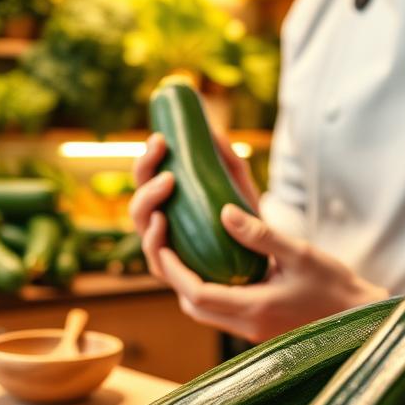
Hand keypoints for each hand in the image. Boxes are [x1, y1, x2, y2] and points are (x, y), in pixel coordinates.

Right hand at [130, 129, 259, 280]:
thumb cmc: (246, 225)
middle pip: (139, 195)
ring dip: (147, 199)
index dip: (148, 158)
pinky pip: (155, 257)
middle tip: (161, 149)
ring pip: (141, 222)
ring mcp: (164, 248)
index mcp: (170, 202)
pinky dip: (153, 238)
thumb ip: (230, 163)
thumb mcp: (241, 190)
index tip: (160, 138)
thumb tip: (215, 131)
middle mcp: (161, 224)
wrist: (264, 264)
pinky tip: (162, 220)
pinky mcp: (173, 273)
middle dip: (144, 170)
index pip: (148, 178)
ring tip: (167, 181)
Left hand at [158, 204, 388, 342]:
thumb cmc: (336, 286)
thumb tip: (224, 212)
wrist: (361, 318)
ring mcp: (252, 331)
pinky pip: (220, 312)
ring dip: (189, 285)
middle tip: (168, 243)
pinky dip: (208, 290)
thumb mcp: (301, 253)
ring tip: (185, 250)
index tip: (163, 242)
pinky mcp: (258, 328)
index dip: (174, 269)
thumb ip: (261, 234)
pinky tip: (214, 265)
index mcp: (254, 309)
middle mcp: (247, 326)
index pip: (197, 293)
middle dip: (174, 276)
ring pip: (204, 312)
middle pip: (193, 307)